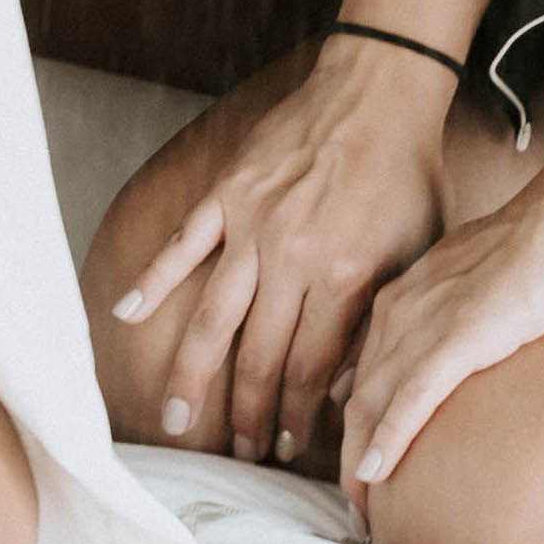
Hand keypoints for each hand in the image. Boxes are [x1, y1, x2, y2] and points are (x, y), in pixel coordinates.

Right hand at [108, 41, 456, 466]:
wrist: (378, 91)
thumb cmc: (407, 173)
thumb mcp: (416, 253)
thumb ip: (380, 315)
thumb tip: (344, 383)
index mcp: (345, 275)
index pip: (310, 366)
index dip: (295, 413)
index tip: (287, 445)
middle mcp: (292, 256)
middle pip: (259, 354)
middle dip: (247, 412)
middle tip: (238, 451)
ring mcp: (252, 224)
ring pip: (214, 316)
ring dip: (193, 374)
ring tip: (175, 419)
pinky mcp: (227, 193)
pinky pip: (183, 245)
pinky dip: (153, 280)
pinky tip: (126, 316)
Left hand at [341, 159, 543, 491]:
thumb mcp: (480, 282)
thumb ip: (456, 315)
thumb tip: (453, 355)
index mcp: (404, 294)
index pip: (363, 369)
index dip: (355, 422)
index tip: (357, 464)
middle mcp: (400, 307)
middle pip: (356, 394)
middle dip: (349, 454)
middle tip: (353, 506)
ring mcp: (427, 320)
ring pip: (374, 401)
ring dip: (362, 460)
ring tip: (361, 510)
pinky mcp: (462, 335)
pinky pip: (414, 395)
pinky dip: (390, 437)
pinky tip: (377, 472)